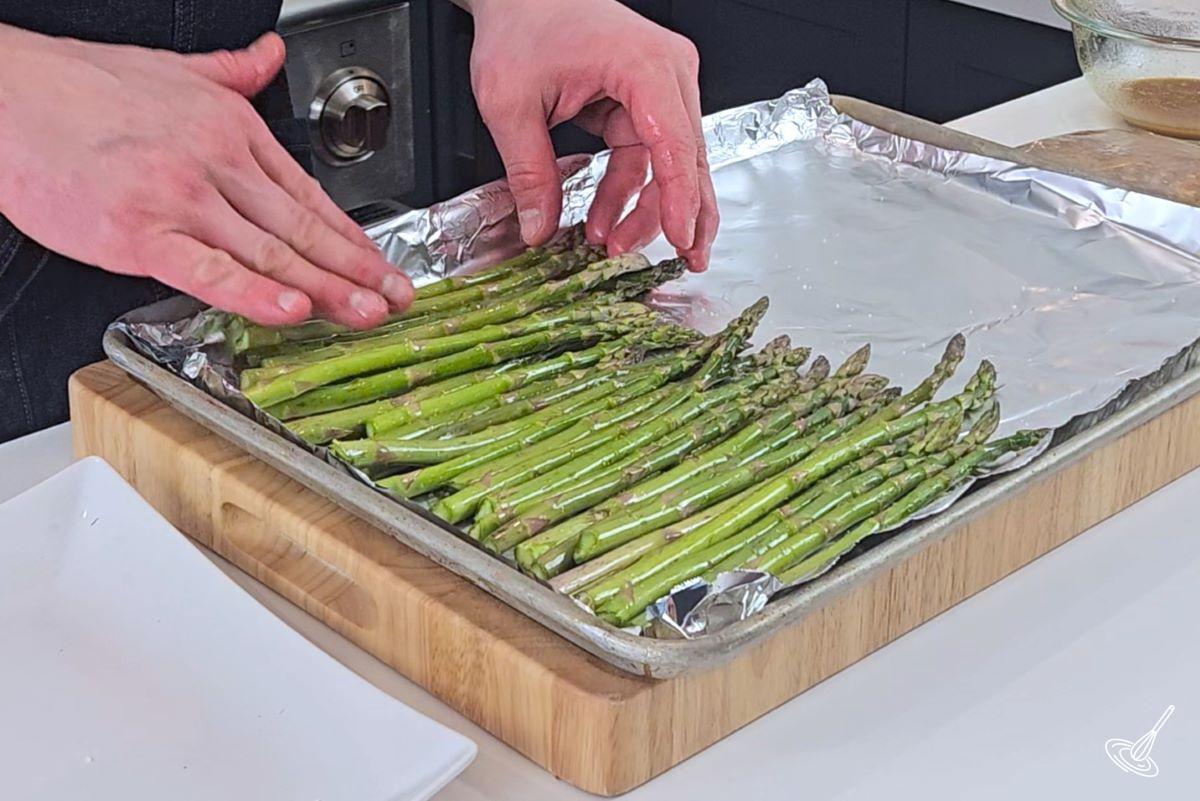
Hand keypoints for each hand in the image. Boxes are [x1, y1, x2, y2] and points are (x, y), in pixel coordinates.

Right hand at [0, 26, 411, 326]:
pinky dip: (253, 292)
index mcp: (230, 128)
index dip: (351, 236)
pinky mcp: (139, 232)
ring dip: (326, 287)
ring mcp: (181, 198)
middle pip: (301, 227)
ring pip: (269, 251)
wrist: (4, 91)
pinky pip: (208, 269)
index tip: (383, 264)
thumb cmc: (80, 86)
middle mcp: (216, 162)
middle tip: (396, 298)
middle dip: (356, 268)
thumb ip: (232, 71)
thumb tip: (269, 53)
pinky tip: (290, 310)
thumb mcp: (174, 70)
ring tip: (366, 311)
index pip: (307, 194)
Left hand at [461, 0, 717, 270]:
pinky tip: (606, 221)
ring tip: (616, 246)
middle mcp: (667, 73)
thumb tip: (538, 226)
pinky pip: (646, 156)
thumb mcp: (510, 102)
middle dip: (682, 215)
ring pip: (670, 164)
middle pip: (687, 158)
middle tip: (684, 261)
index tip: (681, 239)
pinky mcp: (645, 102)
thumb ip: (528, 170)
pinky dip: (629, 190)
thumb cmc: (524, 21)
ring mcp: (661, 87)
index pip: (674, 144)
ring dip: (647, 209)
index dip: (679, 199)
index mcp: (644, 65)